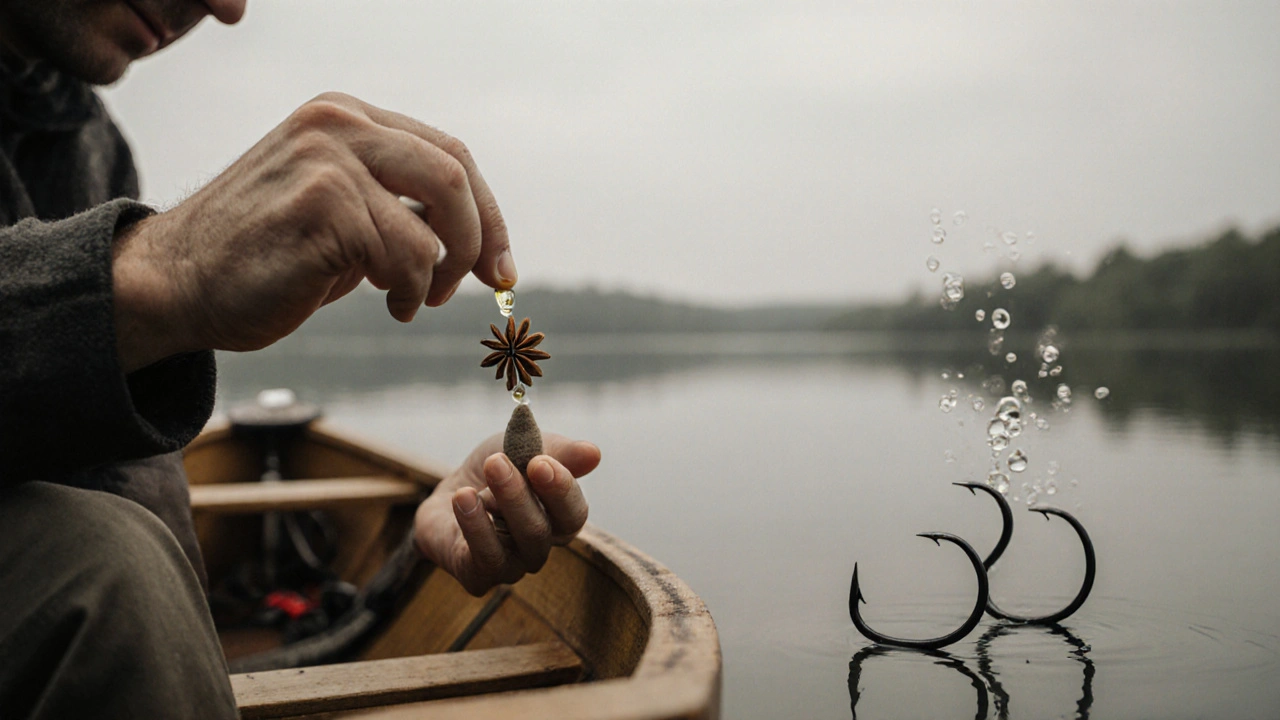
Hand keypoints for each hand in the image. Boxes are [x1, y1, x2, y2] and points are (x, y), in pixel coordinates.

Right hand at [112, 92, 515, 371]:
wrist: (175, 283)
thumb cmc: (261, 256)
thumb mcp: (335, 208)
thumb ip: (395, 200)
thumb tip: (475, 231)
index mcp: (344, 117)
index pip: (449, 152)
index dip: (487, 212)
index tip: (501, 265)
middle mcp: (338, 123)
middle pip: (455, 173)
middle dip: (479, 240)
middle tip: (471, 286)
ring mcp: (328, 159)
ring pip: (435, 222)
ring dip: (435, 277)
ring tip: (407, 300)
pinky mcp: (322, 204)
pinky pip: (407, 255)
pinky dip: (410, 291)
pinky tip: (386, 304)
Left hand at [413, 433, 599, 595]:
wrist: (449, 491)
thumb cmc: (496, 470)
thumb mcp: (524, 449)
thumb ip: (558, 451)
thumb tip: (593, 453)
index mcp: (559, 519)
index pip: (573, 513)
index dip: (561, 489)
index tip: (539, 462)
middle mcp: (540, 547)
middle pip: (541, 531)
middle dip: (519, 494)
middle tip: (497, 463)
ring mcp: (512, 566)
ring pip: (514, 546)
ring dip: (497, 509)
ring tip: (474, 482)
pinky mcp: (479, 577)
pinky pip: (484, 558)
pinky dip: (474, 526)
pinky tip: (463, 497)